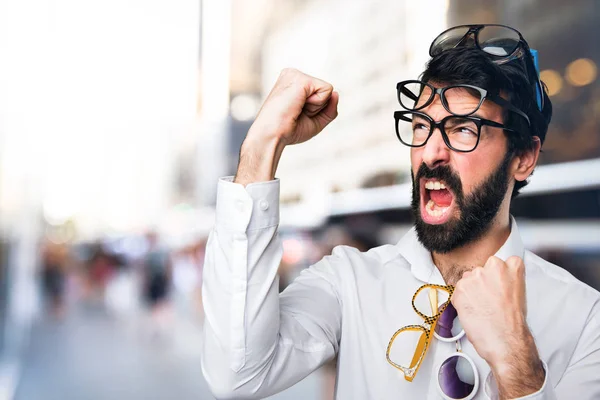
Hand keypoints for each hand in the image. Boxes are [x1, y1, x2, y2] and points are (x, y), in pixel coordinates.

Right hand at [248, 68, 338, 145]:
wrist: (272, 135)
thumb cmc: (288, 130)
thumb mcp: (315, 120)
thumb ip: (329, 108)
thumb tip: (336, 93)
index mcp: (292, 83)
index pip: (320, 93)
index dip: (315, 110)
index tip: (296, 115)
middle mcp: (293, 75)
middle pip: (325, 91)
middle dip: (317, 108)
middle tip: (296, 113)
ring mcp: (296, 75)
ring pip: (328, 90)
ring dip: (316, 106)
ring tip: (296, 109)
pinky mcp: (301, 78)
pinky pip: (327, 90)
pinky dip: (317, 104)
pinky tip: (299, 105)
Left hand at [452, 256, 544, 397]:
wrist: (506, 341)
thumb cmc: (513, 322)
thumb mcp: (518, 292)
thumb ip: (505, 279)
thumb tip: (492, 279)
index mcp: (512, 266)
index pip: (498, 263)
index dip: (495, 277)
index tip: (496, 286)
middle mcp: (492, 267)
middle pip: (479, 270)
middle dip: (480, 283)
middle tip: (487, 301)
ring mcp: (475, 277)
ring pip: (466, 280)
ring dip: (469, 292)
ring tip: (481, 308)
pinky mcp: (460, 288)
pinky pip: (457, 293)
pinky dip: (461, 302)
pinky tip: (473, 313)